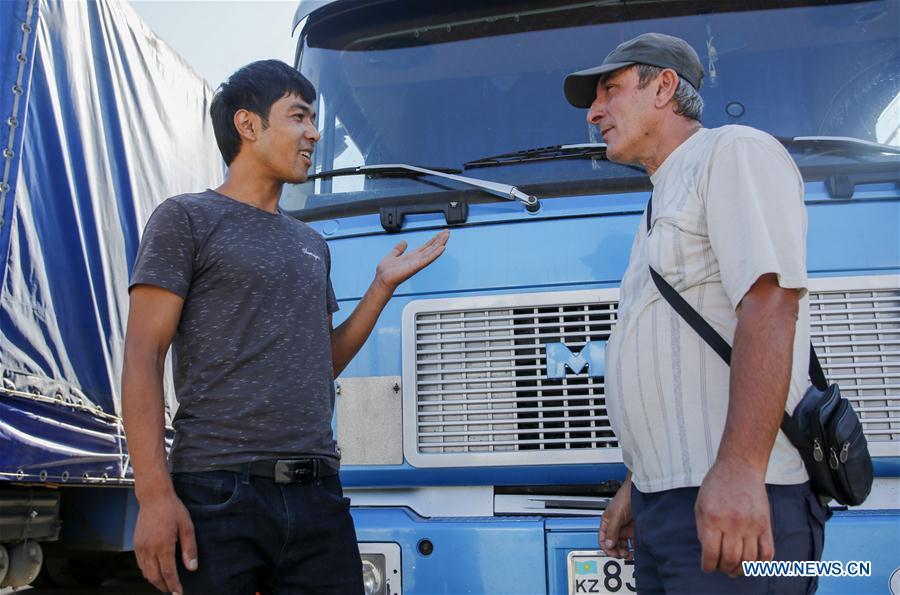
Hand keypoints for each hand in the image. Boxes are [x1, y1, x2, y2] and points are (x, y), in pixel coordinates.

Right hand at [133, 491, 197, 593]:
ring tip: (166, 583)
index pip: (168, 572)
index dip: (174, 585)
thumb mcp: (187, 526)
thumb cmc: (172, 509)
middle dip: (164, 587)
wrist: (154, 497)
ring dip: (155, 581)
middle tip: (173, 591)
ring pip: (146, 572)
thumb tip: (192, 568)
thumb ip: (190, 549)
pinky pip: (140, 564)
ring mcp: (140, 547)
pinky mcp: (136, 544)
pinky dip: (148, 572)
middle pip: (154, 576)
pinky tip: (156, 571)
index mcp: (163, 545)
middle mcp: (149, 548)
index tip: (179, 593)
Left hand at [374, 230, 448, 292]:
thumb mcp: (392, 255)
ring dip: (440, 244)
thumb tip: (403, 242)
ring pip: (432, 252)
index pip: (426, 246)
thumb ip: (398, 249)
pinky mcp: (416, 266)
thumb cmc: (386, 272)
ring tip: (446, 237)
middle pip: (431, 248)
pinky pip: (427, 259)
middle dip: (439, 240)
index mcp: (412, 257)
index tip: (440, 233)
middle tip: (447, 232)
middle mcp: (417, 260)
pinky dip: (435, 253)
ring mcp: (417, 263)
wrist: (382, 280)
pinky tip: (442, 248)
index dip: (433, 240)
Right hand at [599, 477, 633, 559]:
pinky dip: (634, 547)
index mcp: (607, 523)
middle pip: (613, 544)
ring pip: (624, 544)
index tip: (614, 553)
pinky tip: (637, 550)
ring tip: (631, 554)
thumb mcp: (616, 514)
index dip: (607, 548)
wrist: (640, 491)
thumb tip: (609, 544)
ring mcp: (626, 528)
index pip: (603, 540)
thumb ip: (612, 530)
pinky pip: (633, 542)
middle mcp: (616, 527)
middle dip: (617, 551)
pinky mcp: (635, 529)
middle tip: (623, 554)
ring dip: (626, 551)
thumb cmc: (626, 496)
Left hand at [695, 461, 773, 576]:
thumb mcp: (700, 505)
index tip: (707, 568)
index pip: (710, 553)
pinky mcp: (765, 524)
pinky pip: (767, 552)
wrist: (740, 467)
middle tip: (721, 567)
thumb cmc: (716, 485)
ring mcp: (751, 524)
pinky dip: (761, 564)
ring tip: (735, 568)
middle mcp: (732, 523)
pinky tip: (753, 563)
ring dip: (741, 569)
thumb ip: (702, 529)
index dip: (708, 566)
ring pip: (749, 560)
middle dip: (724, 568)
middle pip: (730, 559)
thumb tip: (708, 552)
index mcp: (713, 518)